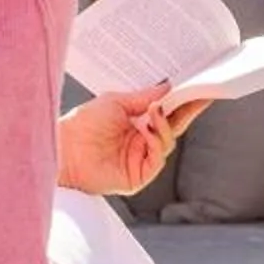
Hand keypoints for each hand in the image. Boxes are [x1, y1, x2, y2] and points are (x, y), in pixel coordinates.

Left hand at [57, 86, 210, 195]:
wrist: (62, 149)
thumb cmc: (82, 125)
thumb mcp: (115, 102)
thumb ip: (144, 97)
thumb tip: (168, 87)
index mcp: (137, 124)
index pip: (167, 112)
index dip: (183, 102)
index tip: (198, 87)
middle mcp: (141, 142)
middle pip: (174, 127)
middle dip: (188, 111)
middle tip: (201, 95)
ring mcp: (140, 160)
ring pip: (168, 142)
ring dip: (164, 125)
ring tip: (154, 110)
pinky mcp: (138, 176)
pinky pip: (158, 158)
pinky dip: (156, 141)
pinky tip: (146, 129)